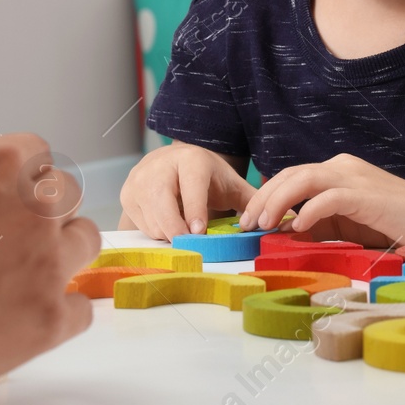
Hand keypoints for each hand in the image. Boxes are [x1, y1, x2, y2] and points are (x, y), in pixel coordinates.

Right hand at [0, 132, 99, 401]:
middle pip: (67, 195)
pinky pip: (82, 308)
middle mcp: (34, 203)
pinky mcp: (51, 314)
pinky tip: (28, 324)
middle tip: (12, 245)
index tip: (9, 200)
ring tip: (25, 281)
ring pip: (86, 241)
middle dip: (44, 216)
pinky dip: (60, 315)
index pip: (38, 153)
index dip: (22, 180)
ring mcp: (49, 259)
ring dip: (62, 256)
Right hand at [118, 141, 255, 238]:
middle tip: (192, 245)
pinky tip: (168, 223)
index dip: (194, 209)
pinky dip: (157, 232)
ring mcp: (139, 180)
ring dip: (170, 233)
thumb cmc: (205, 177)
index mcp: (190, 159)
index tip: (198, 232)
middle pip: (163, 204)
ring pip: (152, 220)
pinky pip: (142, 225)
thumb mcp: (230, 184)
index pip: (190, 186)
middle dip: (177, 229)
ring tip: (183, 228)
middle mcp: (160, 165)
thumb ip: (252, 201)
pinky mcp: (126, 195)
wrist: (172, 161)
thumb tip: (277, 221)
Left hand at [238, 153, 404, 246]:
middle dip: (262, 197)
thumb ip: (321, 224)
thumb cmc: (397, 226)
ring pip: (303, 179)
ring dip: (277, 201)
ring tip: (263, 224)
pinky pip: (329, 197)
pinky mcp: (367, 195)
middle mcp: (343, 167)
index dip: (265, 195)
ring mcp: (355, 178)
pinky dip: (309, 210)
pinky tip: (297, 228)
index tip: (247, 220)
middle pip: (290, 173)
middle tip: (245, 223)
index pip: (290, 176)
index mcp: (337, 171)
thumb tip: (284, 233)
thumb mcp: (350, 225)